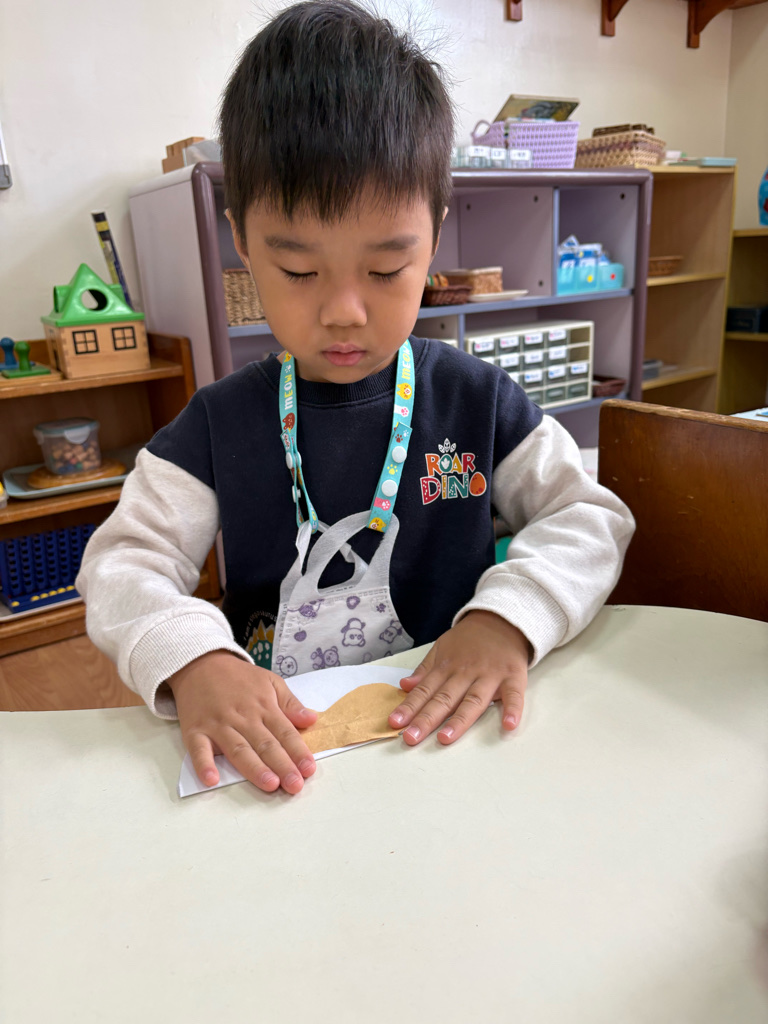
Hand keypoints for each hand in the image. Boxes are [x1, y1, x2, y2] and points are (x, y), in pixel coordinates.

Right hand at [168, 650, 317, 794]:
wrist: (200, 663)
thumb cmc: (238, 677)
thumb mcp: (270, 681)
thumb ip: (290, 703)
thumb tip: (312, 720)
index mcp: (263, 706)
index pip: (285, 732)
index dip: (298, 751)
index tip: (309, 769)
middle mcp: (243, 717)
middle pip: (265, 744)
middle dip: (282, 765)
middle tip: (295, 785)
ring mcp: (218, 725)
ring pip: (238, 750)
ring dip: (254, 768)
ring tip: (270, 785)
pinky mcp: (195, 730)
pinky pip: (198, 750)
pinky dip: (204, 764)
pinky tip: (211, 780)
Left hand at [388, 611, 530, 744]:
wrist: (502, 618)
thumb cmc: (470, 639)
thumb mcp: (442, 647)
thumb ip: (425, 669)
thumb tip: (404, 686)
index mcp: (447, 667)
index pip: (425, 690)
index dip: (409, 707)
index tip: (395, 723)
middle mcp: (466, 672)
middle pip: (444, 699)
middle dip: (426, 719)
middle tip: (411, 737)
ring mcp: (491, 675)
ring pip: (473, 700)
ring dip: (460, 720)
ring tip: (445, 738)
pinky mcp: (514, 677)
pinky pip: (514, 695)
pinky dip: (513, 709)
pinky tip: (508, 725)